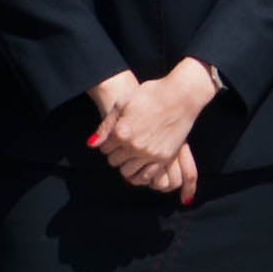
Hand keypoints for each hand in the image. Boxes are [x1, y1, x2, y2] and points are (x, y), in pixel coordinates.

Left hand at [89, 61, 216, 192]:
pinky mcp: (164, 158)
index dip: (108, 143)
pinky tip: (142, 164)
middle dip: (116, 154)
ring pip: (128, 172)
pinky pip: (147, 177)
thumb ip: (106, 125)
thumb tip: (92, 144)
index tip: (115, 138)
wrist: (180, 95)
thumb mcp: (123, 103)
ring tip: (132, 155)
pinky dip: (141, 175)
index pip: (104, 149)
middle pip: (114, 162)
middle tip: (123, 146)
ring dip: (127, 165)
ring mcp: (150, 154)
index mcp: (121, 132)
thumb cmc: (150, 94)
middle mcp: (134, 146)